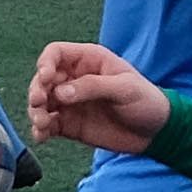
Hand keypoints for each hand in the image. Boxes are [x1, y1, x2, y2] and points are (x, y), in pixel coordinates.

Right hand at [28, 42, 171, 153]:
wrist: (156, 132)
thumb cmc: (146, 101)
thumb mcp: (124, 89)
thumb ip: (92, 87)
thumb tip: (61, 92)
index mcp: (89, 61)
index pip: (56, 54)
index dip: (45, 64)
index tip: (45, 79)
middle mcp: (74, 79)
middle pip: (43, 79)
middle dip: (37, 91)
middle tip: (39, 103)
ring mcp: (70, 102)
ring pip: (41, 103)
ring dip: (35, 112)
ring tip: (42, 124)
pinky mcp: (69, 124)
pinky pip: (47, 125)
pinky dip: (40, 130)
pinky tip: (42, 136)